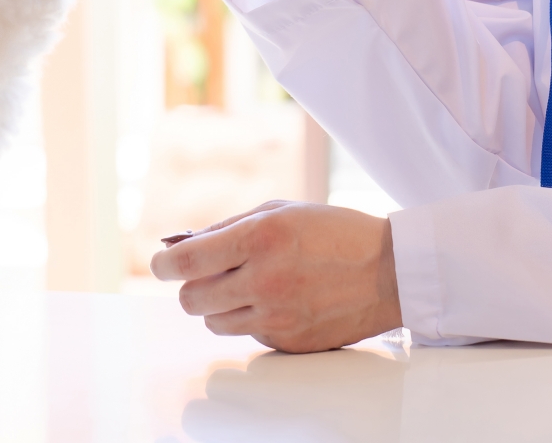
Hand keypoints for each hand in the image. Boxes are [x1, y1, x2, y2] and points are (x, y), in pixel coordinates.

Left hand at [150, 201, 402, 352]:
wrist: (390, 270)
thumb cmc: (336, 233)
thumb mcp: (282, 211)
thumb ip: (228, 227)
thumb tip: (182, 245)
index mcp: (260, 237)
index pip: (185, 262)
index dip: (163, 265)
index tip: (161, 264)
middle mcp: (264, 279)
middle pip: (190, 299)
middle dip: (191, 286)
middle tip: (206, 276)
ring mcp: (276, 315)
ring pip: (214, 322)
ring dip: (220, 305)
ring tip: (248, 287)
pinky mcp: (288, 341)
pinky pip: (248, 334)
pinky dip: (253, 319)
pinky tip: (281, 301)